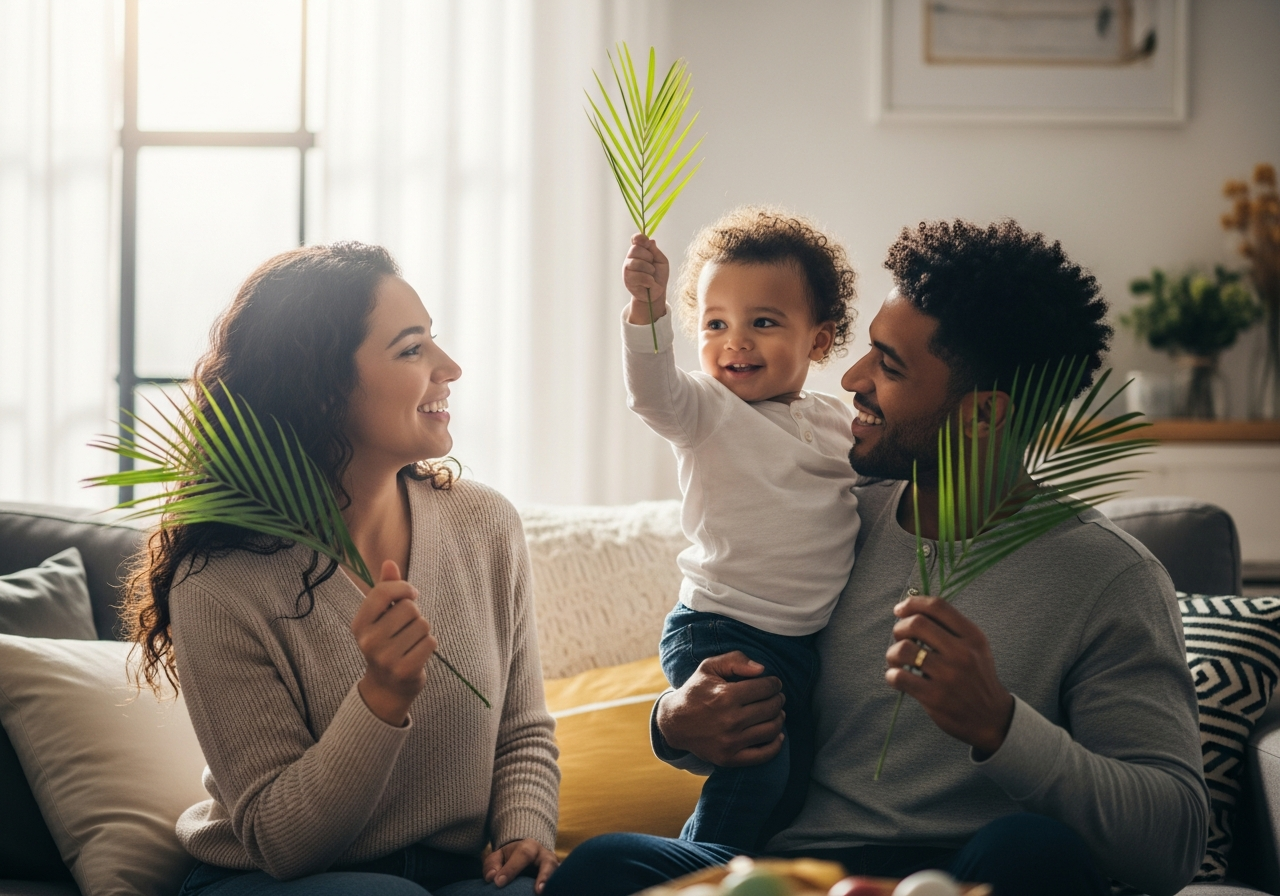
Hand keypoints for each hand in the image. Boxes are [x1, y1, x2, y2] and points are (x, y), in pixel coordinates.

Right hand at [352, 560, 436, 725]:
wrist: (387, 687)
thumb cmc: (387, 643)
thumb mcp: (381, 617)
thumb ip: (385, 590)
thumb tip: (389, 562)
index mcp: (359, 624)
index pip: (382, 592)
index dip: (403, 588)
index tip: (411, 594)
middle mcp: (368, 641)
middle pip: (409, 608)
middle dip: (415, 615)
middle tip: (407, 629)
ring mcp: (385, 657)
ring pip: (423, 624)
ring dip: (423, 631)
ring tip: (411, 643)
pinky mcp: (404, 670)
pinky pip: (431, 642)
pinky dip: (430, 645)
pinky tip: (418, 653)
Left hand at [483, 838, 557, 891]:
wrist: (528, 855)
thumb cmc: (510, 858)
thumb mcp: (498, 857)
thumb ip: (492, 864)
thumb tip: (491, 877)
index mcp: (529, 847)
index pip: (522, 855)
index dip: (511, 869)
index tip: (498, 883)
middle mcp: (545, 856)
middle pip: (548, 863)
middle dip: (544, 875)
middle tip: (538, 891)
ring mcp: (554, 868)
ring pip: (557, 874)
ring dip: (552, 884)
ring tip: (544, 894)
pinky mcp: (557, 878)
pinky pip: (558, 884)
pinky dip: (554, 889)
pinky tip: (549, 894)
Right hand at [622, 234, 669, 324]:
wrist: (657, 292)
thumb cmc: (658, 276)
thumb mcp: (661, 261)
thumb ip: (655, 251)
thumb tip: (650, 240)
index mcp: (638, 252)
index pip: (635, 239)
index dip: (639, 238)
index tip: (646, 241)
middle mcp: (630, 259)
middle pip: (635, 249)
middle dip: (648, 256)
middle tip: (652, 265)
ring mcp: (627, 269)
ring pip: (637, 263)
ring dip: (649, 270)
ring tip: (651, 275)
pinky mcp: (627, 280)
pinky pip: (639, 276)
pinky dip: (648, 280)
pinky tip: (649, 283)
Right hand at [656, 651, 784, 766]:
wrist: (674, 723)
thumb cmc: (695, 691)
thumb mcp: (709, 667)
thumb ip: (735, 660)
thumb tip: (762, 669)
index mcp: (726, 696)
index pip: (765, 688)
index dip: (774, 683)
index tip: (774, 683)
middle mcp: (730, 720)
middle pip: (770, 708)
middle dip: (778, 699)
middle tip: (777, 696)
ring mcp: (730, 742)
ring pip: (770, 729)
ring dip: (779, 718)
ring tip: (777, 712)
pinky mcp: (729, 758)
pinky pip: (763, 755)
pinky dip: (776, 744)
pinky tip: (778, 734)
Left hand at [884, 596, 1014, 755]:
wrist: (991, 717)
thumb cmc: (976, 677)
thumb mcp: (975, 648)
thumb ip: (950, 628)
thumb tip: (911, 610)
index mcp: (972, 636)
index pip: (937, 606)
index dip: (912, 603)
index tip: (900, 610)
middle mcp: (962, 653)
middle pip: (917, 623)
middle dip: (899, 628)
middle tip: (899, 639)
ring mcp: (948, 675)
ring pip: (905, 649)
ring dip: (892, 652)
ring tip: (896, 660)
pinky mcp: (935, 697)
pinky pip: (900, 677)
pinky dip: (892, 675)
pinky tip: (896, 677)